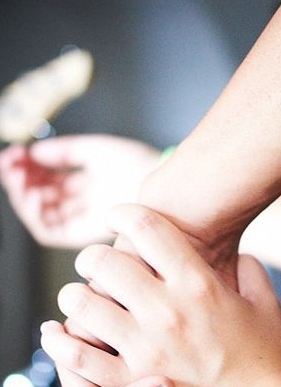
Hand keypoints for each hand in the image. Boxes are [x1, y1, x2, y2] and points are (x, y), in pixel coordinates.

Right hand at [0, 134, 158, 246]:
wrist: (159, 184)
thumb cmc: (139, 164)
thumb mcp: (96, 151)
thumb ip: (65, 152)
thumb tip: (33, 153)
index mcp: (88, 184)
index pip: (48, 180)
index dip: (28, 169)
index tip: (14, 155)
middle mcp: (84, 205)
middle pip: (42, 198)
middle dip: (22, 181)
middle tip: (11, 166)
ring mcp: (83, 220)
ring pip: (42, 215)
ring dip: (25, 198)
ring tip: (21, 179)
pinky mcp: (84, 235)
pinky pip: (51, 231)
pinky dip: (38, 216)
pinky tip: (36, 196)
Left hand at [45, 203, 280, 386]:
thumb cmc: (269, 364)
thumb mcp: (267, 306)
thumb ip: (250, 271)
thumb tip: (237, 254)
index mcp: (198, 284)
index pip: (145, 228)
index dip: (124, 214)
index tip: (117, 218)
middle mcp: (166, 310)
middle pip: (104, 260)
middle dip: (92, 256)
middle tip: (94, 264)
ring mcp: (144, 349)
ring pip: (82, 303)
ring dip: (75, 296)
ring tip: (77, 299)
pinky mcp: (129, 386)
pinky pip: (79, 355)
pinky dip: (63, 342)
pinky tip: (60, 335)